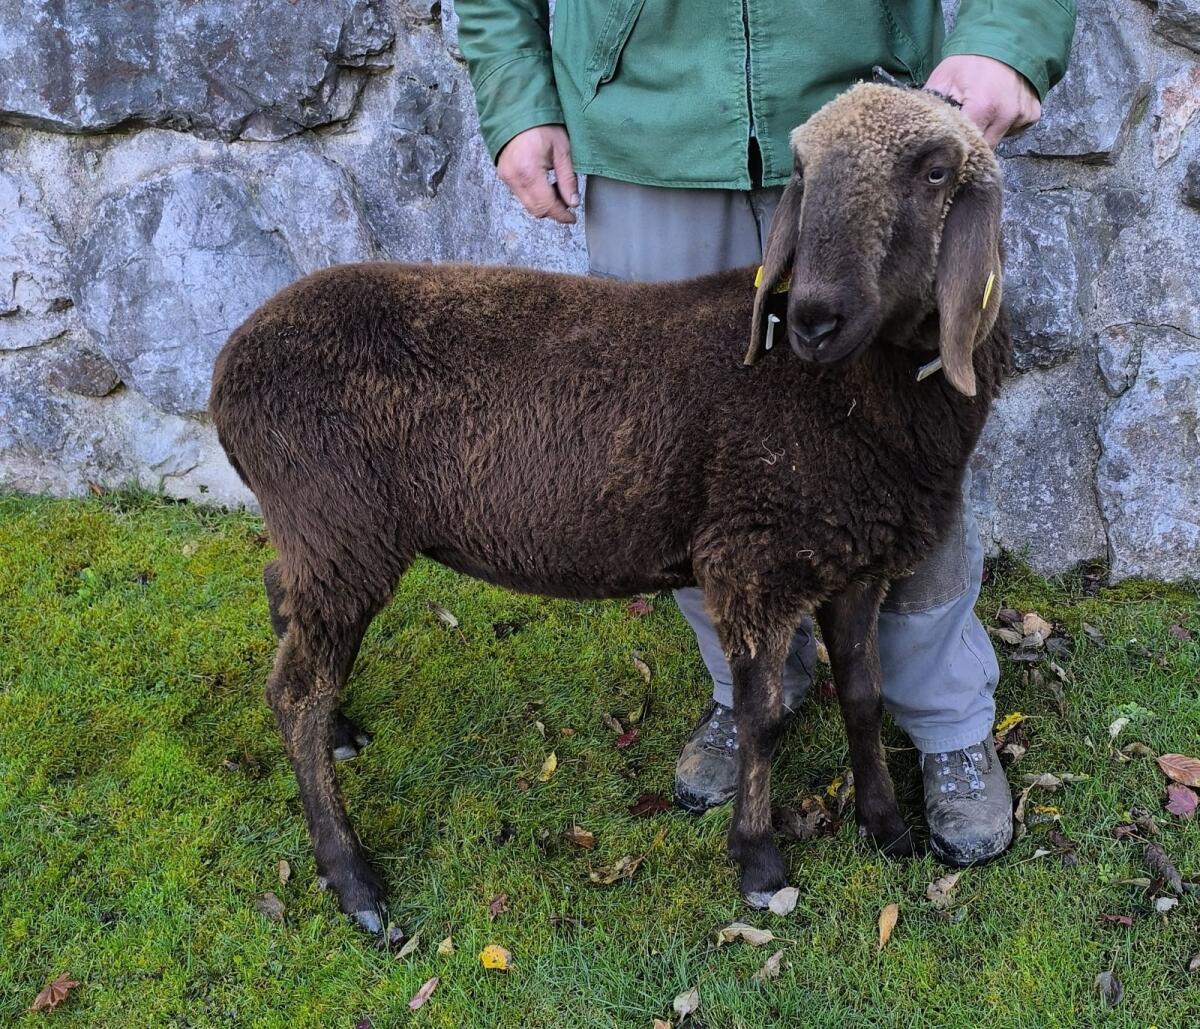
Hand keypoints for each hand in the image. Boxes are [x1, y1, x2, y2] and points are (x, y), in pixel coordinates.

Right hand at [496, 125, 579, 223]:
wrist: (517, 109)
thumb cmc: (542, 125)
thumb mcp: (562, 150)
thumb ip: (568, 179)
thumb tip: (573, 202)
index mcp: (529, 172)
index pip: (547, 206)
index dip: (561, 215)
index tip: (571, 218)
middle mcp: (514, 178)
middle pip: (536, 210)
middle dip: (553, 210)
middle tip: (567, 202)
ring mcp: (506, 177)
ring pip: (528, 204)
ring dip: (544, 203)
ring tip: (556, 187)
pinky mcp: (503, 175)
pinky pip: (520, 194)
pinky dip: (534, 194)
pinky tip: (544, 182)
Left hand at [925, 55, 1040, 146]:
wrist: (1004, 38)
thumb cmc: (970, 59)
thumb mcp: (943, 80)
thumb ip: (932, 109)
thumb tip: (921, 134)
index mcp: (983, 107)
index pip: (966, 147)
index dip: (955, 149)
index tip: (948, 146)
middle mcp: (1006, 114)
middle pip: (984, 148)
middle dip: (972, 142)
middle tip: (963, 126)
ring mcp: (1022, 114)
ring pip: (999, 140)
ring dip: (988, 132)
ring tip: (982, 110)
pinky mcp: (1032, 113)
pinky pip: (1014, 130)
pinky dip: (1004, 124)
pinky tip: (998, 106)